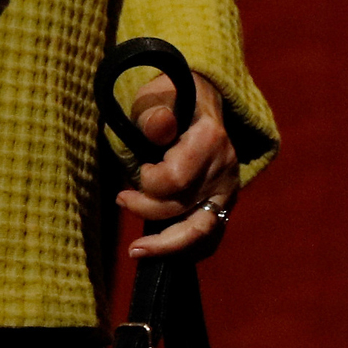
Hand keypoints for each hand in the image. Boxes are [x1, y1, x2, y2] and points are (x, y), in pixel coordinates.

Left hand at [119, 68, 238, 259]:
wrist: (197, 100)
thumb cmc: (168, 98)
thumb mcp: (156, 94)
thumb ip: (153, 113)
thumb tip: (157, 128)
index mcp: (210, 139)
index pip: (174, 180)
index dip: (147, 181)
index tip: (136, 168)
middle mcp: (224, 168)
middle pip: (184, 208)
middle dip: (146, 210)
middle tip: (120, 198)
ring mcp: (227, 188)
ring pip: (201, 231)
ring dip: (166, 246)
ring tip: (136, 251)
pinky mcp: (223, 202)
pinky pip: (208, 234)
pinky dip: (184, 247)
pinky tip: (160, 252)